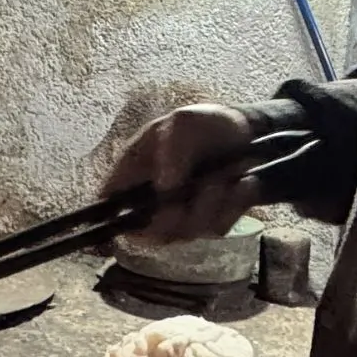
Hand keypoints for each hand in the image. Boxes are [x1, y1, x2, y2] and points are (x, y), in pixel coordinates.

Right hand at [103, 103, 263, 243]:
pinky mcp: (209, 222)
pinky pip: (215, 229)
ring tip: (224, 178)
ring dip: (208, 206)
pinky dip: (231, 206)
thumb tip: (164, 186)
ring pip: (185, 233)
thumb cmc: (203, 123)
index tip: (145, 212)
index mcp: (134, 172)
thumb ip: (172, 149)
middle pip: (147, 233)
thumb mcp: (183, 122)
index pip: (110, 203)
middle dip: (174, 217)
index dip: (115, 216)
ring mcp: (181, 215)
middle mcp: (152, 199)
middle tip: (199, 189)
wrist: (246, 132)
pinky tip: (242, 183)